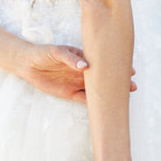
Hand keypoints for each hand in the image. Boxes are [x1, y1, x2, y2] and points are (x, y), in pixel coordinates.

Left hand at [18, 44, 135, 102]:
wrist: (27, 64)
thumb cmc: (43, 53)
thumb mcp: (56, 52)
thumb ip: (70, 58)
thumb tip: (84, 66)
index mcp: (83, 58)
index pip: (103, 62)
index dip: (116, 66)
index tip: (129, 69)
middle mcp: (83, 71)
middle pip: (104, 78)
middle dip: (118, 82)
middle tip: (132, 86)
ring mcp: (77, 83)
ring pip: (97, 90)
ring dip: (109, 94)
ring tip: (123, 97)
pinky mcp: (70, 93)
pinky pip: (85, 99)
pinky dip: (95, 104)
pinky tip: (105, 108)